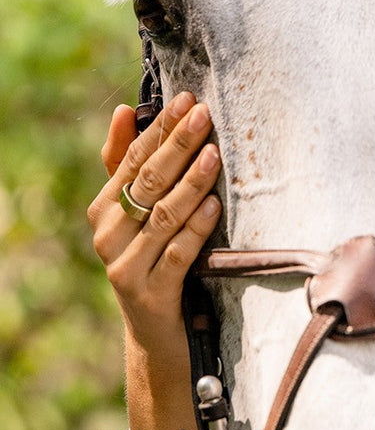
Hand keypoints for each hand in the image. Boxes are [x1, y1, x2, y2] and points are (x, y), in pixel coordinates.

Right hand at [88, 93, 221, 356]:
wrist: (158, 330)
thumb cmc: (153, 254)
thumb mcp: (139, 210)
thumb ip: (128, 162)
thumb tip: (123, 109)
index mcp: (104, 208)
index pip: (132, 159)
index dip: (160, 127)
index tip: (188, 99)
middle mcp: (108, 235)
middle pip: (148, 182)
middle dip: (178, 145)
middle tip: (204, 114)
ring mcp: (128, 266)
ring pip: (163, 216)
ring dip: (191, 183)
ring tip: (213, 154)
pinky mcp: (151, 294)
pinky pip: (177, 255)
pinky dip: (196, 230)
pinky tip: (214, 207)